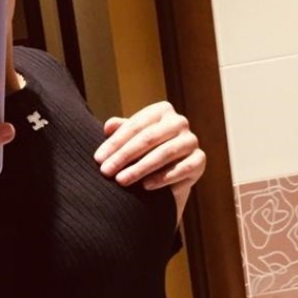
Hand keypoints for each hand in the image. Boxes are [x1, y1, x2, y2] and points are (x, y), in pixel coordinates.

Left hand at [93, 101, 205, 219]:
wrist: (166, 178)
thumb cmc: (142, 153)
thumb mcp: (129, 140)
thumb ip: (119, 131)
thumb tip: (109, 125)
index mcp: (161, 110)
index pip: (135, 126)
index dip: (114, 143)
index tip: (98, 159)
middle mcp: (179, 122)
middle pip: (149, 138)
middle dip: (124, 156)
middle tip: (106, 171)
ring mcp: (191, 141)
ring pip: (165, 153)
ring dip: (141, 168)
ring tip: (121, 180)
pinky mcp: (199, 160)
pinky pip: (183, 168)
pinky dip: (163, 178)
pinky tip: (146, 186)